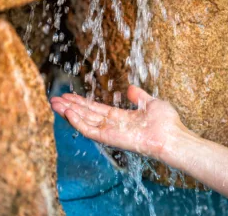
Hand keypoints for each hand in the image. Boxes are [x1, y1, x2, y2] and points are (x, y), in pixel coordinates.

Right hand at [50, 85, 183, 158]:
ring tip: (55, 104)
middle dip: (71, 107)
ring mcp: (111, 133)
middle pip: (87, 115)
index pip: (97, 110)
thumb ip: (138, 96)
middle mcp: (113, 126)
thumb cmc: (166, 122)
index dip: (83, 103)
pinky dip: (78, 122)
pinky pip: (90, 131)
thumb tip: (130, 88)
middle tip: (55, 99)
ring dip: (70, 113)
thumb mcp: (151, 103)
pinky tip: (67, 113)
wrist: (172, 136)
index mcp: (121, 118)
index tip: (70, 95)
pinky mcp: (111, 138)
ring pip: (85, 122)